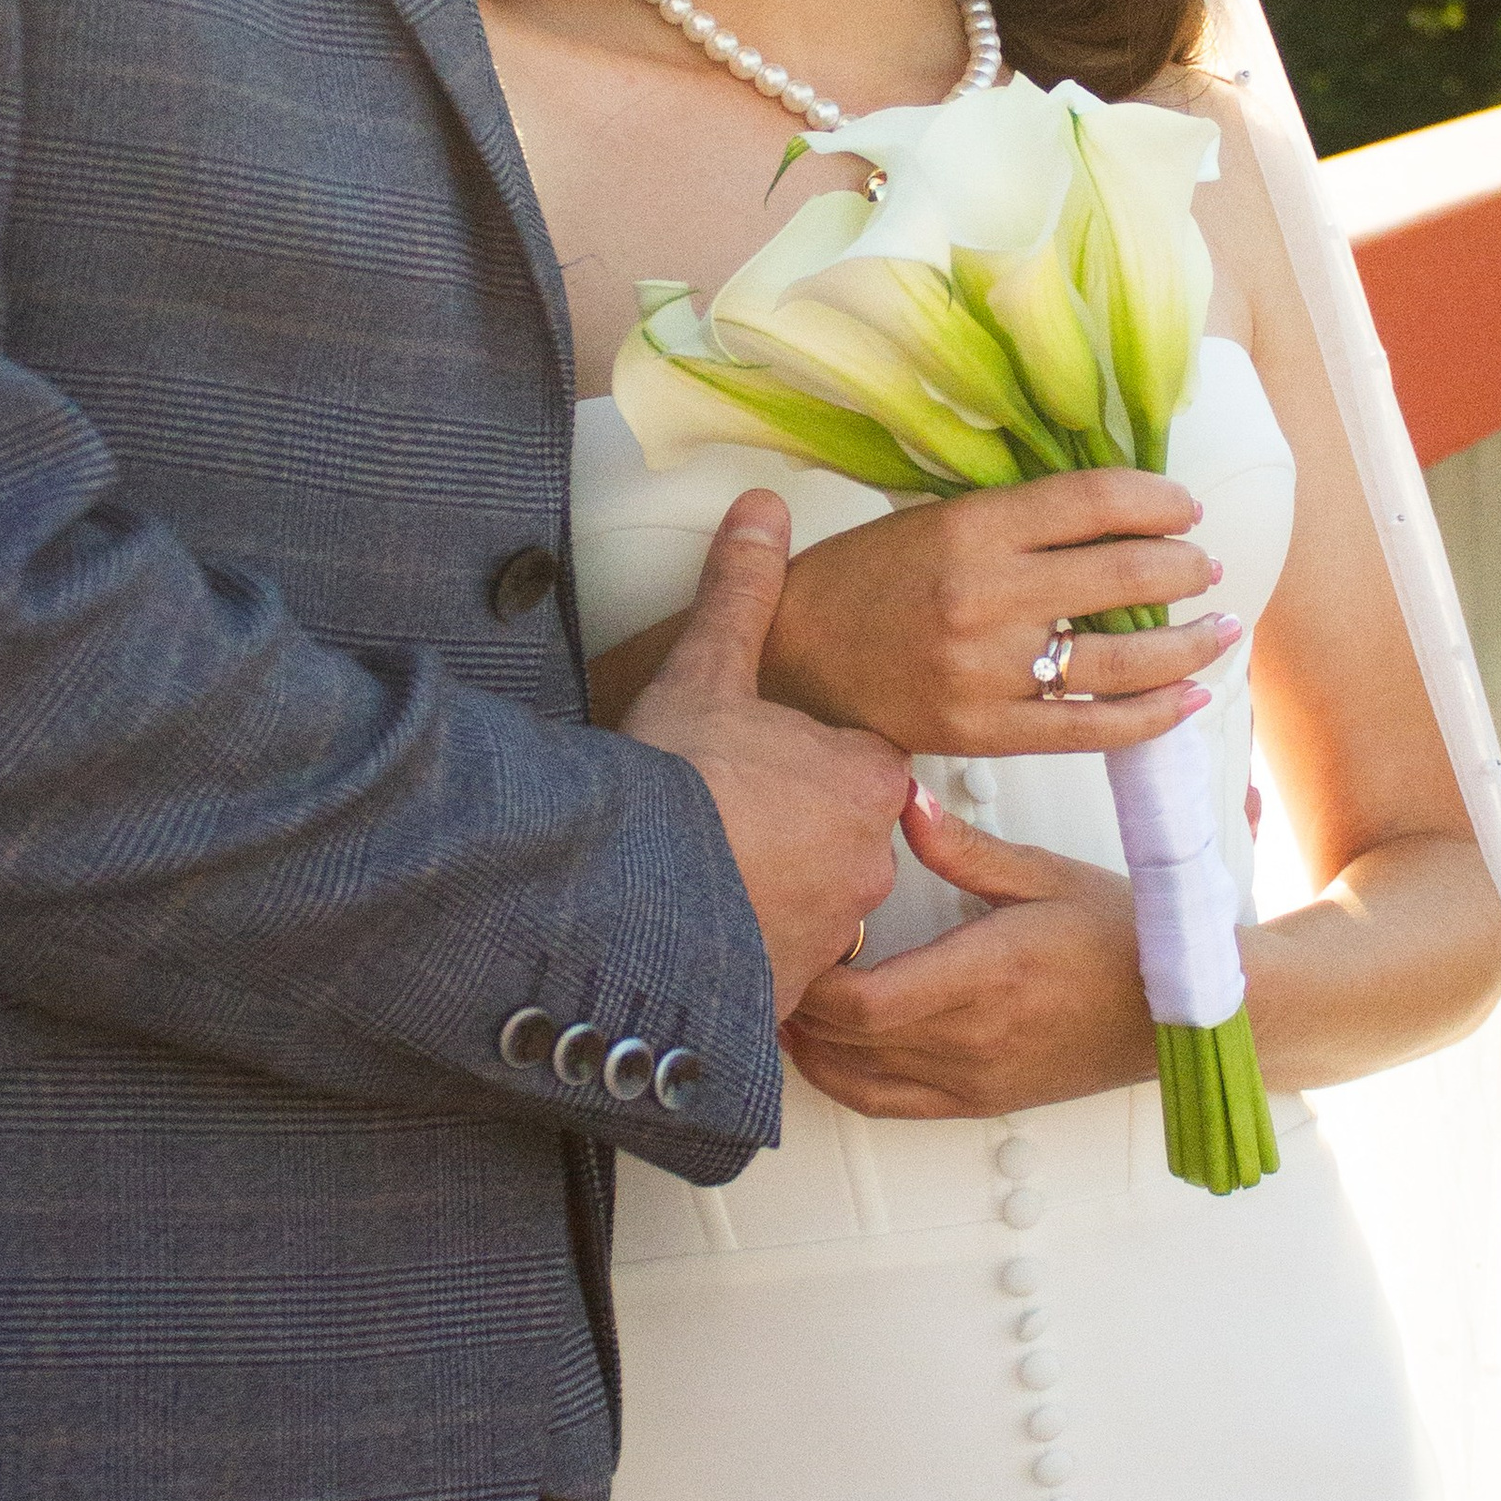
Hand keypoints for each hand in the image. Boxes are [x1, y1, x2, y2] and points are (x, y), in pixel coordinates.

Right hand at [622, 490, 910, 1021]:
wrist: (630, 892)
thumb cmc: (678, 780)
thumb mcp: (708, 666)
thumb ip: (743, 589)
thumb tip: (761, 510)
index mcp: (865, 776)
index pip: (857, 763)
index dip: (801, 759)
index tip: (753, 761)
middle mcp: (869, 861)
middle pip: (840, 836)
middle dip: (791, 830)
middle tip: (720, 814)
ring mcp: (833, 933)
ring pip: (811, 902)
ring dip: (768, 891)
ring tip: (700, 871)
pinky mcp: (791, 991)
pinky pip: (776, 963)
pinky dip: (742, 950)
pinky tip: (692, 929)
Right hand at [761, 472, 1238, 758]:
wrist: (792, 662)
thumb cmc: (862, 581)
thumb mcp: (931, 521)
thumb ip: (1016, 519)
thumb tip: (1117, 515)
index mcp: (969, 528)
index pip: (1093, 500)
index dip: (1157, 499)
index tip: (1185, 506)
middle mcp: (985, 596)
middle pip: (1124, 575)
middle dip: (1184, 568)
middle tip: (1205, 567)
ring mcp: (988, 670)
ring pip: (1122, 659)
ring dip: (1190, 643)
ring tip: (1221, 630)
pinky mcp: (985, 733)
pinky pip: (1091, 730)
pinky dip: (1152, 715)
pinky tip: (1187, 697)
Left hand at [782, 788, 1158, 1118]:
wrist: (1178, 1014)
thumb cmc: (1121, 938)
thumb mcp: (1043, 874)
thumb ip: (963, 846)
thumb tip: (903, 802)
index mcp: (987, 975)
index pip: (866, 1002)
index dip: (813, 980)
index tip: (796, 931)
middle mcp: (973, 1039)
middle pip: (848, 1042)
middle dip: (795, 1003)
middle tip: (772, 953)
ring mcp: (973, 1079)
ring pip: (856, 1079)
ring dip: (809, 1045)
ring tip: (782, 996)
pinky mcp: (978, 1101)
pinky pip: (887, 1105)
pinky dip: (841, 1080)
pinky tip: (822, 1046)